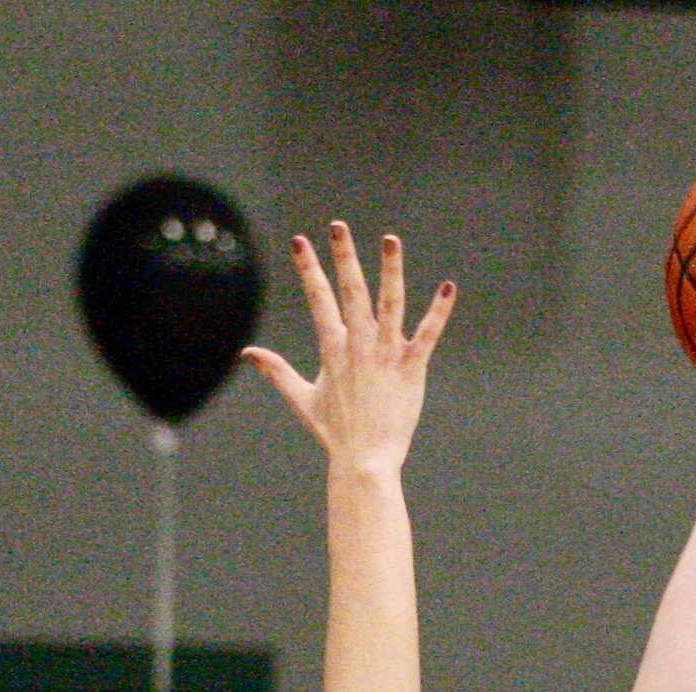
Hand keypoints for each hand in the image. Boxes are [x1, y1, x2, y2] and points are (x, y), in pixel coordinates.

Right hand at [242, 223, 455, 471]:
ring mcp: (385, 356)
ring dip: (390, 271)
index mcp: (332, 349)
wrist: (364, 461)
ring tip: (390, 240)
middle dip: (343, 257)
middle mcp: (357, 347)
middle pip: (351, 292)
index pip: (318, 300)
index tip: (300, 241)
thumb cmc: (335, 433)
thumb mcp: (302, 399)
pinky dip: (438, 312)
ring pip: (389, 305)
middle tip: (338, 226)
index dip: (308, 269)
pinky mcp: (410, 369)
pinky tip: (447, 288)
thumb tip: (247, 354)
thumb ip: (276, 371)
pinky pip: (426, 335)